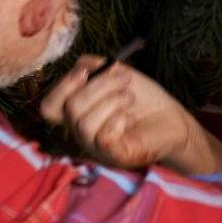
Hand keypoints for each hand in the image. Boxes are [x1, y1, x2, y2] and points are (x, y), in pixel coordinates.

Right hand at [40, 56, 221, 172]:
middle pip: (70, 108)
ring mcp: (96, 147)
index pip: (49, 107)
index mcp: (78, 114)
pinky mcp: (114, 156)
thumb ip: (92, 66)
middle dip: (99, 86)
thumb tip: (80, 69)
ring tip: (129, 98)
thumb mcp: (115, 74)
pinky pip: (102, 137)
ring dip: (111, 100)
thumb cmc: (143, 99)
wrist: (172, 119)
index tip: (85, 72)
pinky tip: (128, 117)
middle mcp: (81, 133)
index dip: (62, 87)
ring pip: (83, 122)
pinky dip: (116, 119)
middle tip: (125, 80)